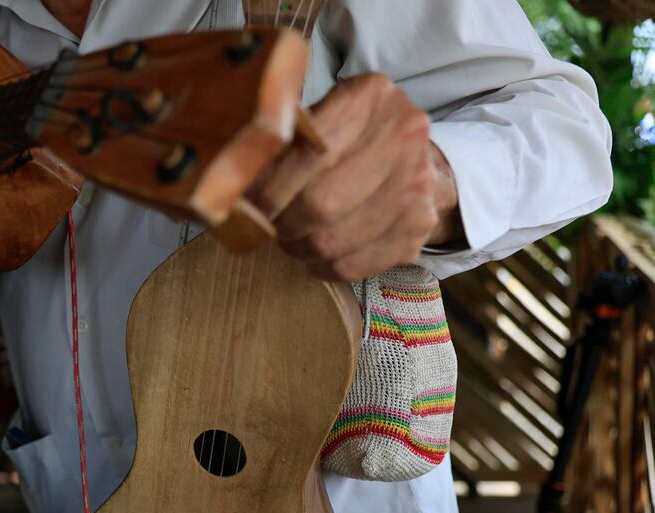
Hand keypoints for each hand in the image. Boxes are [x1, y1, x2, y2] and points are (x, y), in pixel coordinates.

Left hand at [249, 74, 461, 281]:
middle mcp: (402, 136)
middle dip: (281, 224)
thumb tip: (233, 177)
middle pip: (319, 204)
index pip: (306, 155)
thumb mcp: (329, 114)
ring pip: (332, 240)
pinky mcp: (418, 227)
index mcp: (370, 98)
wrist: (425, 164)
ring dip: (298, 249)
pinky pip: (354, 265)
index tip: (246, 206)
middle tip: (267, 227)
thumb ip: (289, 136)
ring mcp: (416, 185)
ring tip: (289, 241)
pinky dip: (322, 267)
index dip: (268, 190)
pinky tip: (314, 257)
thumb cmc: (357, 140)